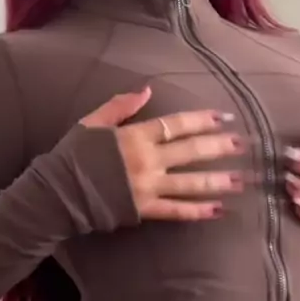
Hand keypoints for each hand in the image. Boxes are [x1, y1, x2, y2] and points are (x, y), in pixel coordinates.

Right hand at [80, 87, 243, 220]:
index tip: (223, 118)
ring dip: (217, 180)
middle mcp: (147, 160)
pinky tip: (218, 209)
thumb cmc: (72, 157)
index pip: (175, 125)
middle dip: (218, 147)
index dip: (201, 120)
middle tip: (242, 145)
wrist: (57, 194)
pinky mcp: (145, 210)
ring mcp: (148, 187)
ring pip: (190, 182)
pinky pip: (177, 210)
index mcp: (135, 136)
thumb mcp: (91, 123)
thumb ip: (120, 106)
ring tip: (240, 179)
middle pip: (190, 151)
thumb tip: (147, 89)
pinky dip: (198, 210)